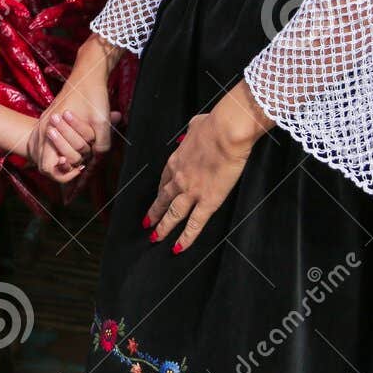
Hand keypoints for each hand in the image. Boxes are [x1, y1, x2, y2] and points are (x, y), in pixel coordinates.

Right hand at [30, 45, 121, 180]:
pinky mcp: (49, 120)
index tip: (80, 166)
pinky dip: (67, 145)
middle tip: (84, 157)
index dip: (63, 172)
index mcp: (50, 129)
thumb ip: (101, 145)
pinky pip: (53, 142)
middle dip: (70, 160)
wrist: (87, 73)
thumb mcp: (101, 122)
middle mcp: (43, 128)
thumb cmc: (92, 95)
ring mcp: (45, 123)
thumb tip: (97, 158)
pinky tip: (81, 142)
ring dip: (69, 151)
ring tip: (84, 148)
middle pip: (49, 162)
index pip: (47, 166)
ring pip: (51, 151)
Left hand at [145, 82, 270, 252]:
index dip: (160, 191)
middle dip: (154, 212)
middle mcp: (179, 178)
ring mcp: (191, 191)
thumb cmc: (214, 125)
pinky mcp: (208, 201)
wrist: (225, 132)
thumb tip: (193, 130)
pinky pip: (194, 224)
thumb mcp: (195, 125)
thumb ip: (192, 132)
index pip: (164, 180)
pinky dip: (186, 238)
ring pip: (173, 214)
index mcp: (175, 160)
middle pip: (163, 199)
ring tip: (156, 238)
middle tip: (147, 224)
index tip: (157, 198)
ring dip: (163, 227)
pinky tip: (178, 248)